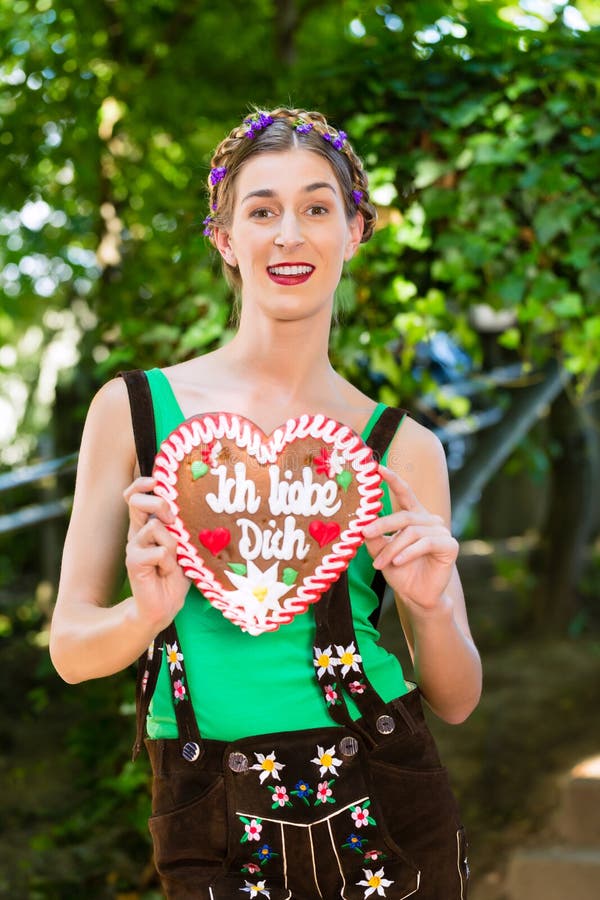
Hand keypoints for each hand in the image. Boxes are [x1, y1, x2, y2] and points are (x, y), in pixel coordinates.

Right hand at [123, 476, 188, 630]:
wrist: (164, 606)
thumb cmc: (175, 575)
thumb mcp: (182, 546)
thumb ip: (180, 527)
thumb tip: (190, 505)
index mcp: (146, 526)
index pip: (134, 495)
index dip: (142, 484)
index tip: (156, 481)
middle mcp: (136, 533)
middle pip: (137, 501)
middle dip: (159, 503)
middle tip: (173, 519)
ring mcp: (133, 547)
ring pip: (155, 526)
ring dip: (173, 544)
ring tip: (173, 561)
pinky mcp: (133, 562)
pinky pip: (160, 551)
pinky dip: (170, 562)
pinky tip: (166, 573)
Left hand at [362, 465, 457, 614]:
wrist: (417, 596)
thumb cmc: (400, 572)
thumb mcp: (381, 552)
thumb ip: (374, 536)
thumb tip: (361, 523)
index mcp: (414, 517)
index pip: (404, 493)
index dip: (393, 479)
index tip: (377, 467)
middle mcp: (429, 520)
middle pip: (404, 515)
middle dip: (382, 524)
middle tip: (364, 533)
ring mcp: (442, 532)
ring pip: (412, 532)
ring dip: (392, 548)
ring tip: (379, 564)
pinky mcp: (450, 545)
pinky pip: (426, 543)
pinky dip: (408, 552)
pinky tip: (398, 562)